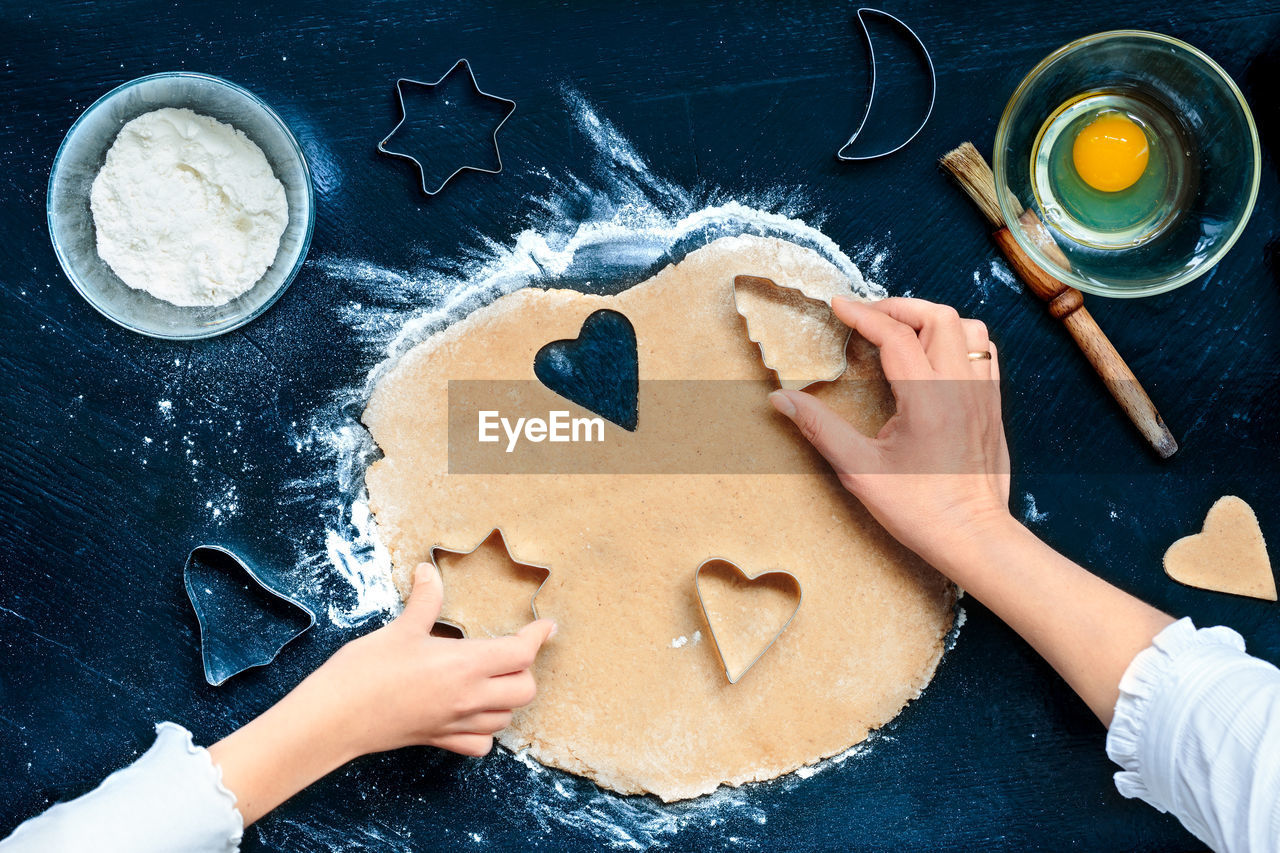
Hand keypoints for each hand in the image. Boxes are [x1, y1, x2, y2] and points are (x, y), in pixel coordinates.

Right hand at [209, 563, 555, 824]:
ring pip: (505, 718)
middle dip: (525, 669)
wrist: (334, 719)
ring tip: (496, 680)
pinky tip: (474, 714)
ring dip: (509, 699)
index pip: (519, 652)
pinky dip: (486, 731)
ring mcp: (455, 722)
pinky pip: (479, 743)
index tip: (545, 626)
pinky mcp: (438, 739)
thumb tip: (428, 571)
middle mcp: (467, 697)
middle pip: (524, 690)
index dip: (537, 637)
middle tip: (511, 651)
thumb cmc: (364, 672)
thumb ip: (424, 601)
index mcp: (464, 665)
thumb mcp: (398, 629)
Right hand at [769, 296, 1011, 567]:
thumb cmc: (919, 510)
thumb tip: (781, 399)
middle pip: (937, 316)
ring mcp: (983, 394)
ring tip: (900, 329)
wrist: (973, 536)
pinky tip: (933, 354)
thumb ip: (819, 428)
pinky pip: (984, 352)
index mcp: (928, 399)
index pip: (894, 335)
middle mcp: (961, 388)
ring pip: (968, 328)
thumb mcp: (859, 471)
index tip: (838, 306)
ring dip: (932, 319)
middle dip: (898, 307)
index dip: (862, 314)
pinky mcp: (993, 405)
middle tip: (867, 316)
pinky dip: (958, 339)